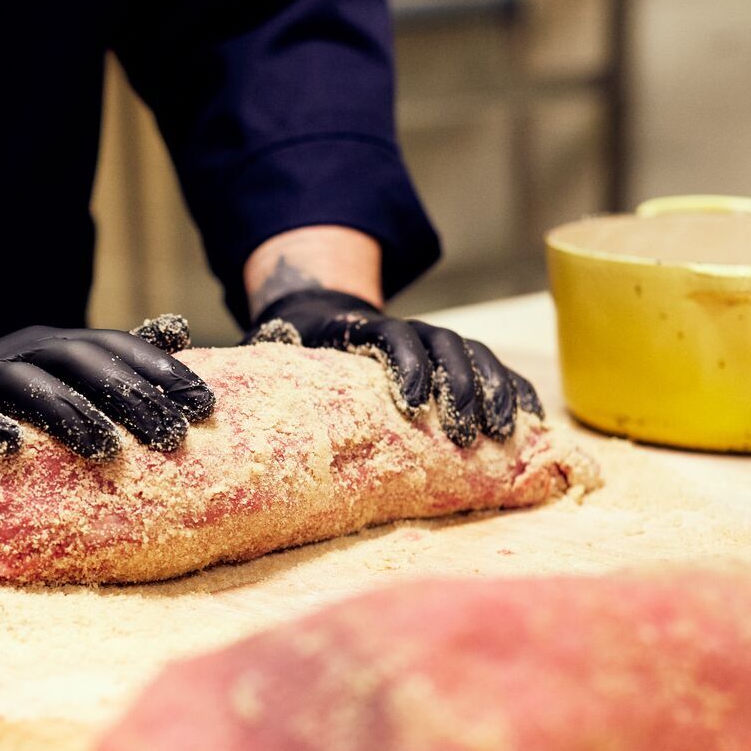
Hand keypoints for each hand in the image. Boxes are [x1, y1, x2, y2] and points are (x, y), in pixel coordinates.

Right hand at [0, 318, 215, 511]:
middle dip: (128, 398)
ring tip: (105, 450)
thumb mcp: (61, 382)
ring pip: (21, 385)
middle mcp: (17, 355)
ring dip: (66, 413)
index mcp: (53, 347)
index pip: (113, 348)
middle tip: (171, 439)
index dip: (159, 372)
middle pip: (77, 363)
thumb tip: (179, 332)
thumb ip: (113, 362)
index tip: (205, 406)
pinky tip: (10, 446)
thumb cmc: (4, 411)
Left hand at [244, 288, 541, 446]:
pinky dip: (515, 391)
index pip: (393, 337)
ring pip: (474, 355)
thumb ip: (263, 367)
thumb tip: (216, 395)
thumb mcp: (272, 353)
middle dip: (462, 389)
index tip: (414, 406)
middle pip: (446, 345)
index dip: (408, 367)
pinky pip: (493, 368)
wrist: (316, 313)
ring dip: (494, 392)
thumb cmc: (289, 349)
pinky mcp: (453, 358)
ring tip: (506, 435)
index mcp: (357, 327)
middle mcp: (402, 328)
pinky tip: (534, 423)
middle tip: (470, 437)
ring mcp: (432, 340)